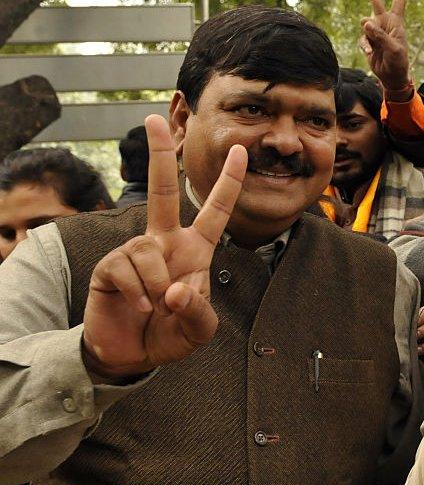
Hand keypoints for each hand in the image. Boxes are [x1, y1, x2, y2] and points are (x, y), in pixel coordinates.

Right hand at [81, 114, 244, 380]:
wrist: (131, 355)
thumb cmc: (170, 334)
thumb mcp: (198, 330)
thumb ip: (198, 312)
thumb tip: (176, 290)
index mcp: (195, 250)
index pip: (216, 211)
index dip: (229, 182)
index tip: (242, 150)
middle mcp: (165, 242)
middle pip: (163, 191)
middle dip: (159, 156)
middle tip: (153, 118)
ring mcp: (136, 250)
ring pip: (148, 251)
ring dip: (157, 285)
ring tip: (155, 307)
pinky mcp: (110, 265)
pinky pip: (127, 269)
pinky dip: (138, 293)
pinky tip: (138, 306)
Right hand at [360, 0, 410, 99]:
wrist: (391, 76)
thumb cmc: (398, 61)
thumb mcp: (393, 49)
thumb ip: (380, 35)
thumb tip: (365, 23)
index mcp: (396, 22)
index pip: (399, 3)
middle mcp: (385, 24)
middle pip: (377, 5)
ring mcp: (375, 32)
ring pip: (365, 23)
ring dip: (368, 34)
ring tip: (373, 47)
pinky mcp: (368, 41)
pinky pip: (362, 39)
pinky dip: (365, 46)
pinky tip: (370, 53)